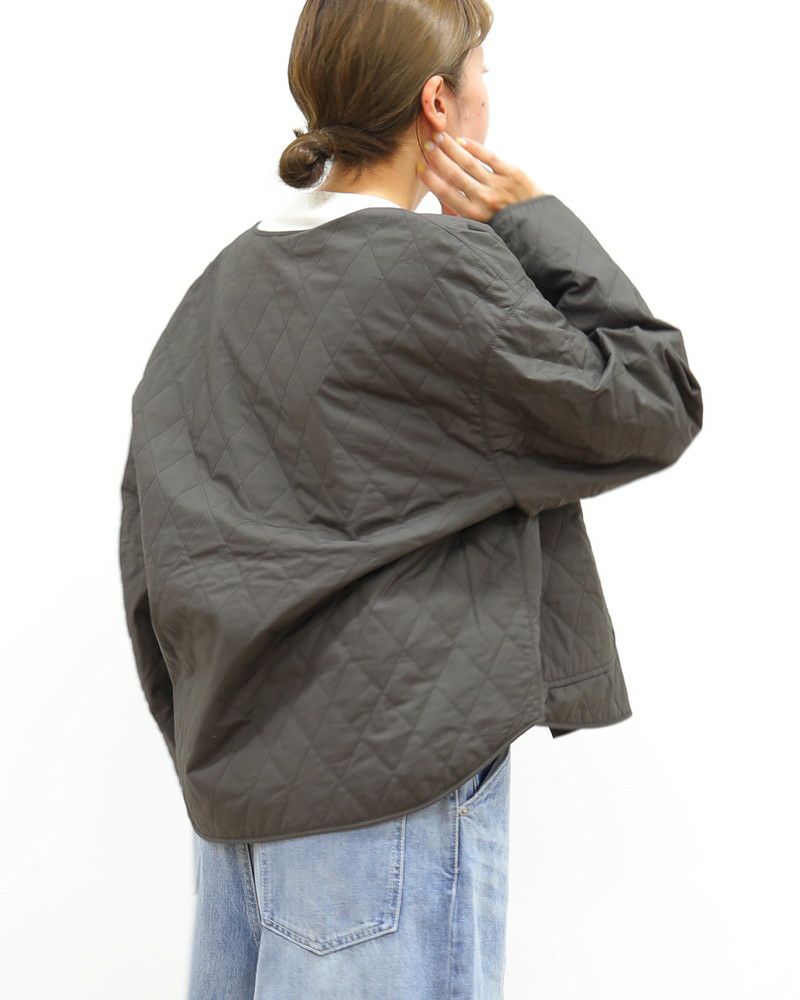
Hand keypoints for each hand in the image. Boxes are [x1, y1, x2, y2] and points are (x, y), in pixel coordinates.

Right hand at [416, 131, 546, 221]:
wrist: (540, 228)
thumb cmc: (509, 230)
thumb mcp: (485, 230)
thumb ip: (466, 217)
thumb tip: (443, 210)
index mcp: (475, 216)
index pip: (446, 194)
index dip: (431, 180)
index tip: (420, 168)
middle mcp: (485, 200)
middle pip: (455, 175)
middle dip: (438, 159)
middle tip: (426, 145)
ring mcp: (499, 185)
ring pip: (470, 163)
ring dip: (452, 149)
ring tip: (439, 137)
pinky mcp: (513, 174)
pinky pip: (490, 157)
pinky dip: (475, 148)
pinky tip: (462, 141)